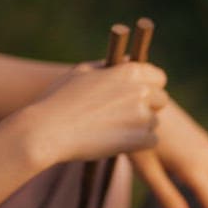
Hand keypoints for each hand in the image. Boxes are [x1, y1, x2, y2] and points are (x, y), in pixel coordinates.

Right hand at [24, 61, 168, 165]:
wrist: (47, 131)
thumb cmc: (59, 99)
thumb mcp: (83, 72)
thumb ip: (110, 68)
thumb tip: (128, 62)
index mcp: (129, 72)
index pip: (159, 77)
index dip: (151, 86)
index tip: (141, 94)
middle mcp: (141, 91)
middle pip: (161, 100)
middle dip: (148, 107)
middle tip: (126, 116)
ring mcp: (142, 116)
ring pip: (154, 122)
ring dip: (140, 127)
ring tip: (111, 130)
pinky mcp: (141, 139)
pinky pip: (151, 141)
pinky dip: (138, 145)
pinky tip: (116, 142)